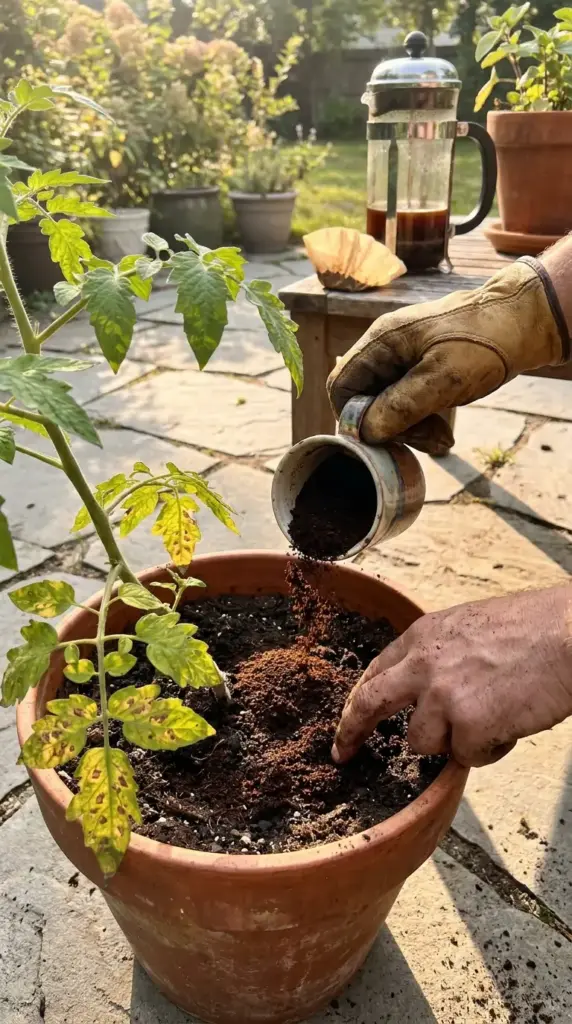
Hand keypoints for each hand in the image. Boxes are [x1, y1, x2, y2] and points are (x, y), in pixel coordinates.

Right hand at [327, 259, 567, 454]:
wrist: (526, 321)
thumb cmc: (485, 342)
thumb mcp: (444, 379)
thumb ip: (400, 405)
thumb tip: (366, 432)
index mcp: (382, 341)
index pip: (342, 385)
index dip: (355, 417)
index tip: (383, 439)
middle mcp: (386, 348)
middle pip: (364, 399)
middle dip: (390, 427)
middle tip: (425, 441)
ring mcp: (404, 357)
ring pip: (387, 404)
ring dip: (409, 429)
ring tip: (441, 440)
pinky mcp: (421, 368)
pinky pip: (407, 401)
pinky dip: (421, 420)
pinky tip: (444, 432)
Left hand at [332, 587, 571, 768]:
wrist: (569, 637)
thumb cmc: (537, 629)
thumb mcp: (472, 626)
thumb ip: (444, 655)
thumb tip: (432, 690)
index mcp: (424, 635)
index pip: (375, 670)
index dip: (359, 697)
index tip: (349, 718)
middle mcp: (423, 664)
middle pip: (369, 704)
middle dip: (351, 731)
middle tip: (343, 752)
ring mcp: (441, 697)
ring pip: (422, 742)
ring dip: (453, 741)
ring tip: (494, 717)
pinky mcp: (466, 727)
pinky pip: (467, 757)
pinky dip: (489, 750)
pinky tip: (512, 724)